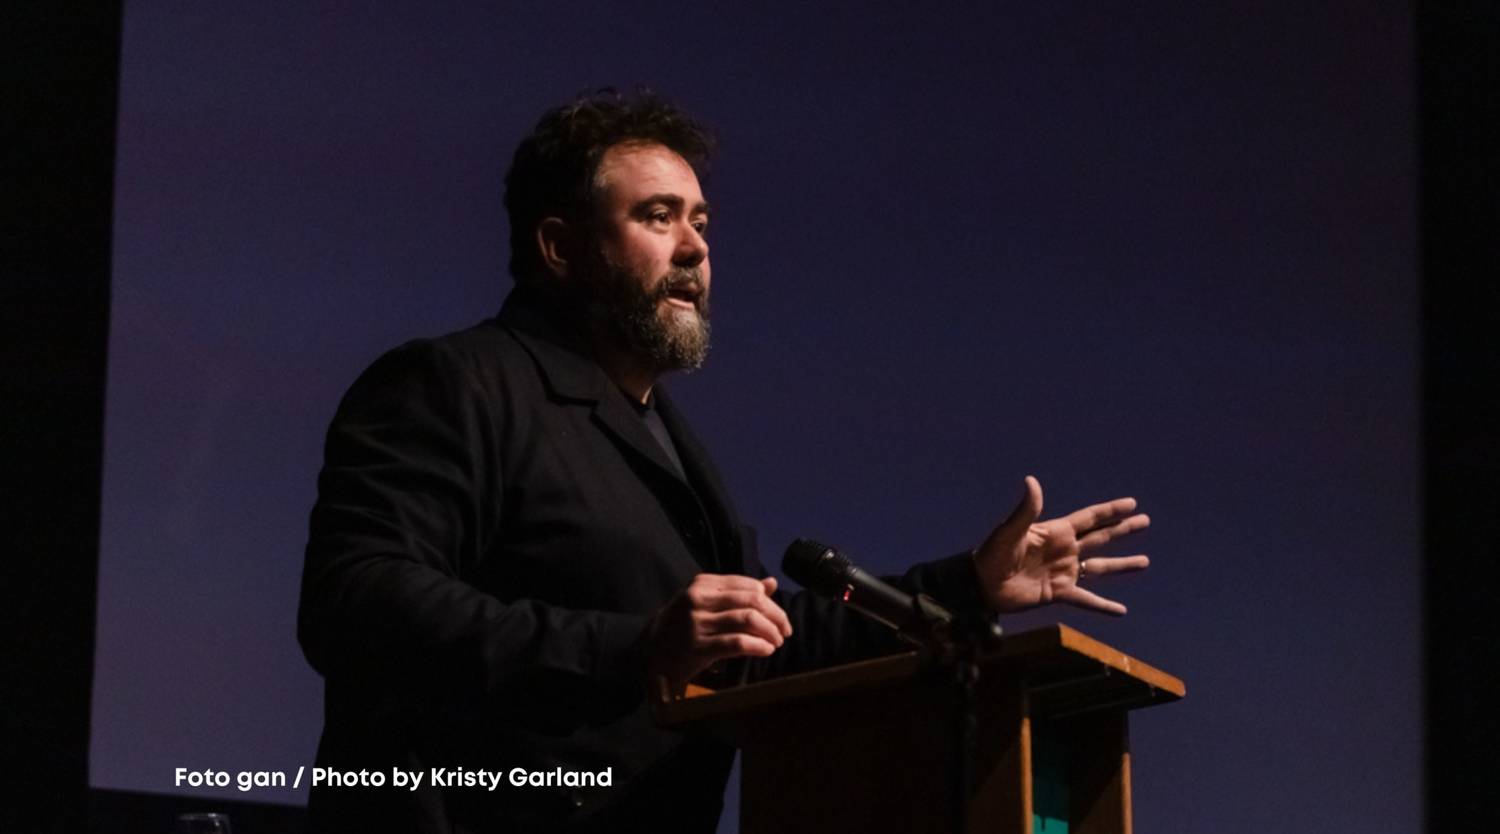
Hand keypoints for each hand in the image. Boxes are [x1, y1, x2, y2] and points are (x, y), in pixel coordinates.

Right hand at [645, 573, 792, 689]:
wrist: (649, 650)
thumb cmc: (683, 625)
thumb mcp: (706, 603)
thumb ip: (737, 593)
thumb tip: (771, 583)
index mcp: (704, 583)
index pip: (748, 585)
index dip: (771, 601)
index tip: (781, 618)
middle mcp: (699, 598)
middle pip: (752, 600)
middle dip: (776, 616)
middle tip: (785, 631)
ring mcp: (697, 622)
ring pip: (747, 619)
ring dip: (770, 631)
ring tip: (777, 642)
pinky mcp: (697, 646)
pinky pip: (737, 642)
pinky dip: (758, 646)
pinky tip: (766, 650)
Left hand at [974, 476, 1149, 615]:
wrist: (981, 585)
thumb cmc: (992, 554)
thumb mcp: (1010, 531)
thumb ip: (1026, 509)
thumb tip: (1031, 480)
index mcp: (1056, 532)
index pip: (1090, 518)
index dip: (1110, 511)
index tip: (1131, 503)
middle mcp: (1064, 550)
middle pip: (1101, 538)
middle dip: (1122, 529)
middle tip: (1145, 520)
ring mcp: (1063, 572)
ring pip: (1100, 568)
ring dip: (1122, 565)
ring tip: (1145, 562)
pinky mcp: (1058, 593)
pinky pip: (1086, 600)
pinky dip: (1103, 606)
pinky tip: (1121, 610)